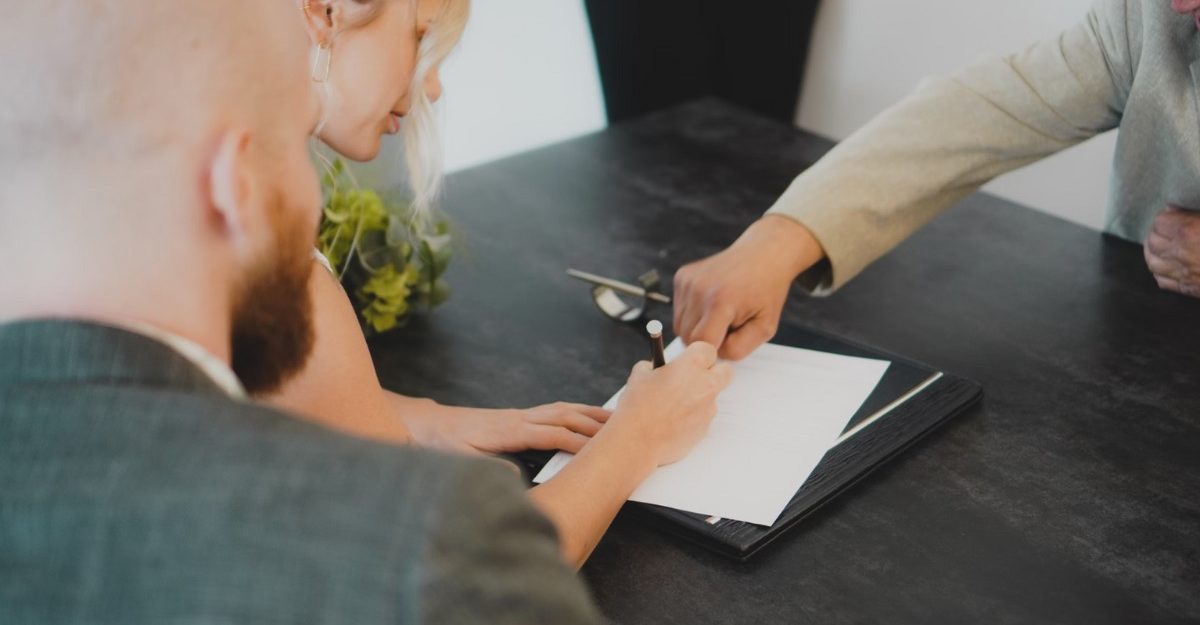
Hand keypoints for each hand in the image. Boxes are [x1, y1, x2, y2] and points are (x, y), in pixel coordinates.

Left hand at [393, 398, 610, 455]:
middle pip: (564, 415)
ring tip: (615, 418)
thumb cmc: (444, 443)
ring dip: (589, 413)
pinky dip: (575, 411)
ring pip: (562, 409)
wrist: (429, 425)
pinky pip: (554, 410)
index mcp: (509, 430)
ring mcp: (520, 414)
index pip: (552, 433)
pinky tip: (586, 416)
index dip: (578, 441)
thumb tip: (514, 477)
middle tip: (623, 429)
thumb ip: (487, 468)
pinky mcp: (519, 416)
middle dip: (594, 423)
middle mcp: (519, 418)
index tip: (600, 448)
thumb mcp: (460, 460)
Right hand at [606, 342, 733, 466]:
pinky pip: (704, 417)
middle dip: (714, 372)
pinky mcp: (705, 428)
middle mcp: (706, 385)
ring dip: (700, 397)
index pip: (708, 349)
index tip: (687, 360)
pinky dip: (693, 417)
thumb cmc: (637, 405)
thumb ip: (655, 367)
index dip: (697, 354)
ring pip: (713, 397)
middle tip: (694, 378)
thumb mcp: (639, 375)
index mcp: (691, 365)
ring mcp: (708, 408)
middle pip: (726, 371)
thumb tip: (658, 368)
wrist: (637, 441)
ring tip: (673, 406)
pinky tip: (672, 422)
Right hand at [673, 215, 825, 359]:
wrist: (762, 254)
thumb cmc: (766, 291)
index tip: (729, 343)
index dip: (714, 351)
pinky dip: (693, 313)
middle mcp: (698, 289)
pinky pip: (679, 310)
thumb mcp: (765, 327)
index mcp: (720, 302)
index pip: (701, 345)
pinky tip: (712, 302)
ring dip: (697, 327)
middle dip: (706, 340)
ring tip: (720, 314)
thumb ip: (738, 349)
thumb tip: (711, 357)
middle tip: (728, 327)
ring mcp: (687, 281)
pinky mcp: (681, 276)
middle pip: (687, 337)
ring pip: (679, 325)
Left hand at [1145, 206, 1199, 297]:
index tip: (1172, 213)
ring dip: (1152, 252)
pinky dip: (1160, 273)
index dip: (1166, 216)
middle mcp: (1181, 254)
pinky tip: (1165, 267)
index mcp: (1189, 232)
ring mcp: (1184, 274)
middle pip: (1152, 241)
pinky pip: (1163, 281)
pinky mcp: (1190, 289)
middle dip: (1155, 233)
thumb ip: (1195, 216)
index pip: (1161, 222)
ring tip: (1158, 246)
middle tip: (1164, 228)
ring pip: (1152, 263)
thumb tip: (1176, 209)